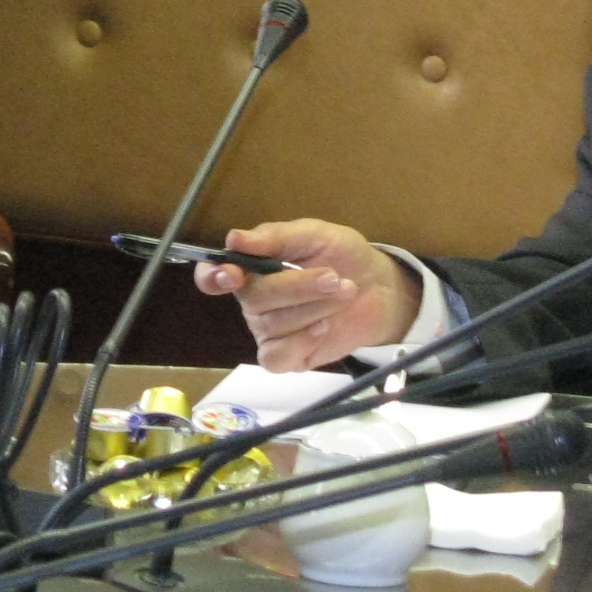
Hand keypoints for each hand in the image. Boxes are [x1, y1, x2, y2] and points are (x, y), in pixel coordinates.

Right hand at [191, 219, 419, 371]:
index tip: (231, 275)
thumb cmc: (342, 256)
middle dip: (297, 287)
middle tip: (334, 277)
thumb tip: (235, 238)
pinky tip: (323, 327)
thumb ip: (275, 236)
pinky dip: (300, 342)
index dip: (212, 277)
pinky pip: (277, 357)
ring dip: (313, 308)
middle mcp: (254, 302)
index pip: (212, 276)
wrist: (379, 288)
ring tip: (345, 292)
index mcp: (252, 269)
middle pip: (254, 299)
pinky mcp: (288, 357)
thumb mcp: (314, 234)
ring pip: (273, 326)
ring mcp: (269, 332)